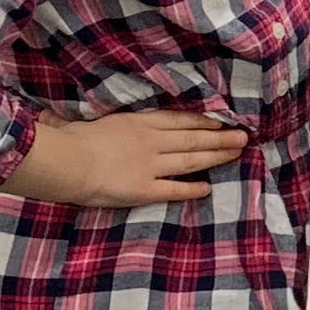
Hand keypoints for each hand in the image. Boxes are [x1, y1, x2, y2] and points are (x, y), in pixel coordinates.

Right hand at [4, 110, 249, 207]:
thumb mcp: (102, 120)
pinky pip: (174, 189)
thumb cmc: (73, 138)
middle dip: (221, 138)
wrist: (65, 161)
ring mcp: (150, 166)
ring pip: (191, 160)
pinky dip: (192, 189)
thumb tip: (126, 122)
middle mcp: (151, 142)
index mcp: (138, 123)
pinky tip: (207, 188)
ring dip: (216, 157)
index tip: (223, 121)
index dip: (204, 121)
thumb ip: (121, 123)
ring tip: (236, 154)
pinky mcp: (144, 189)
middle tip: (244, 137)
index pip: (179, 120)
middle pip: (193, 139)